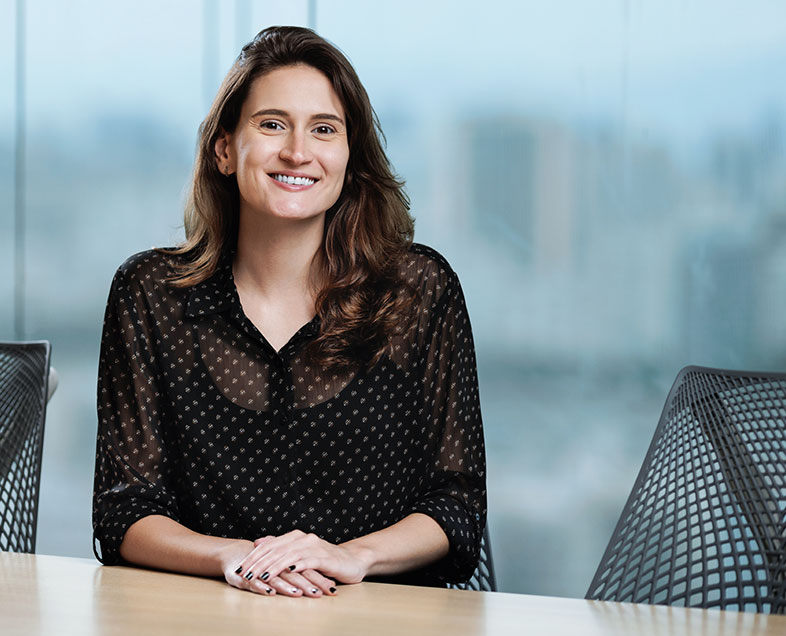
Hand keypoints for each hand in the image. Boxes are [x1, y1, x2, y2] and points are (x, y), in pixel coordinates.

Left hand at [234, 530, 370, 591]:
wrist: (352, 560)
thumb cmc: (325, 560)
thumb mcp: (300, 553)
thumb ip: (281, 547)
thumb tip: (258, 542)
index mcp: (295, 537)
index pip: (269, 545)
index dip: (253, 556)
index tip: (240, 568)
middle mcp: (303, 538)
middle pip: (276, 550)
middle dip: (258, 563)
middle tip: (244, 574)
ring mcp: (314, 547)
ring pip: (288, 555)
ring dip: (273, 567)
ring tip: (260, 576)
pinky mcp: (324, 557)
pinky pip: (307, 561)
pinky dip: (296, 566)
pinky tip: (287, 572)